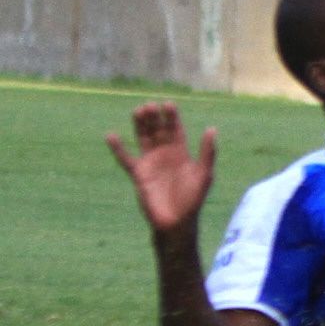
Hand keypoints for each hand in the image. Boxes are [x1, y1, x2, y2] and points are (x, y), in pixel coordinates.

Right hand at [108, 103, 216, 234]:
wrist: (176, 221)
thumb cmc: (193, 199)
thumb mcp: (204, 174)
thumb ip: (207, 152)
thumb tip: (211, 129)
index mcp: (182, 154)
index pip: (176, 130)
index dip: (172, 117)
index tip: (168, 104)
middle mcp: (165, 155)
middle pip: (158, 131)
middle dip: (155, 118)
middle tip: (150, 104)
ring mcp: (151, 163)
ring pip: (143, 139)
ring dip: (140, 126)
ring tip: (138, 110)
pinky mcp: (138, 174)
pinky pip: (125, 158)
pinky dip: (118, 148)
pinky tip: (111, 135)